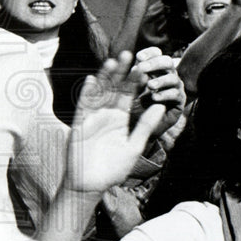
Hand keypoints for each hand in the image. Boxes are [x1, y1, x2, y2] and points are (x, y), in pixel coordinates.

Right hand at [63, 54, 166, 193]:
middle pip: (113, 89)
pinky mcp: (79, 125)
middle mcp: (106, 115)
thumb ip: (146, 126)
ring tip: (113, 61)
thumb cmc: (114, 169)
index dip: (135, 82)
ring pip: (99, 93)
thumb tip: (161, 106)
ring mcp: (92, 119)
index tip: (145, 68)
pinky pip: (83, 107)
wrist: (90, 185)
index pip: (128, 96)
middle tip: (130, 54)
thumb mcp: (134, 146)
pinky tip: (92, 80)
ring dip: (105, 78)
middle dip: (121, 73)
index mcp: (120, 119)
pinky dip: (87, 94)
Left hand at [133, 47, 185, 139]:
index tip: (138, 57)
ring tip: (150, 86)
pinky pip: (177, 95)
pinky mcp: (178, 104)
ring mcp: (174, 89)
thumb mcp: (128, 91)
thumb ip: (132, 78)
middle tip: (143, 68)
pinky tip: (155, 98)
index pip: (156, 54)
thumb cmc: (131, 108)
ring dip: (161, 80)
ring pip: (173, 78)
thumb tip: (137, 65)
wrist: (137, 131)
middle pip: (167, 62)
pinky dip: (166, 94)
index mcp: (154, 70)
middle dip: (155, 63)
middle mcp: (166, 77)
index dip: (150, 53)